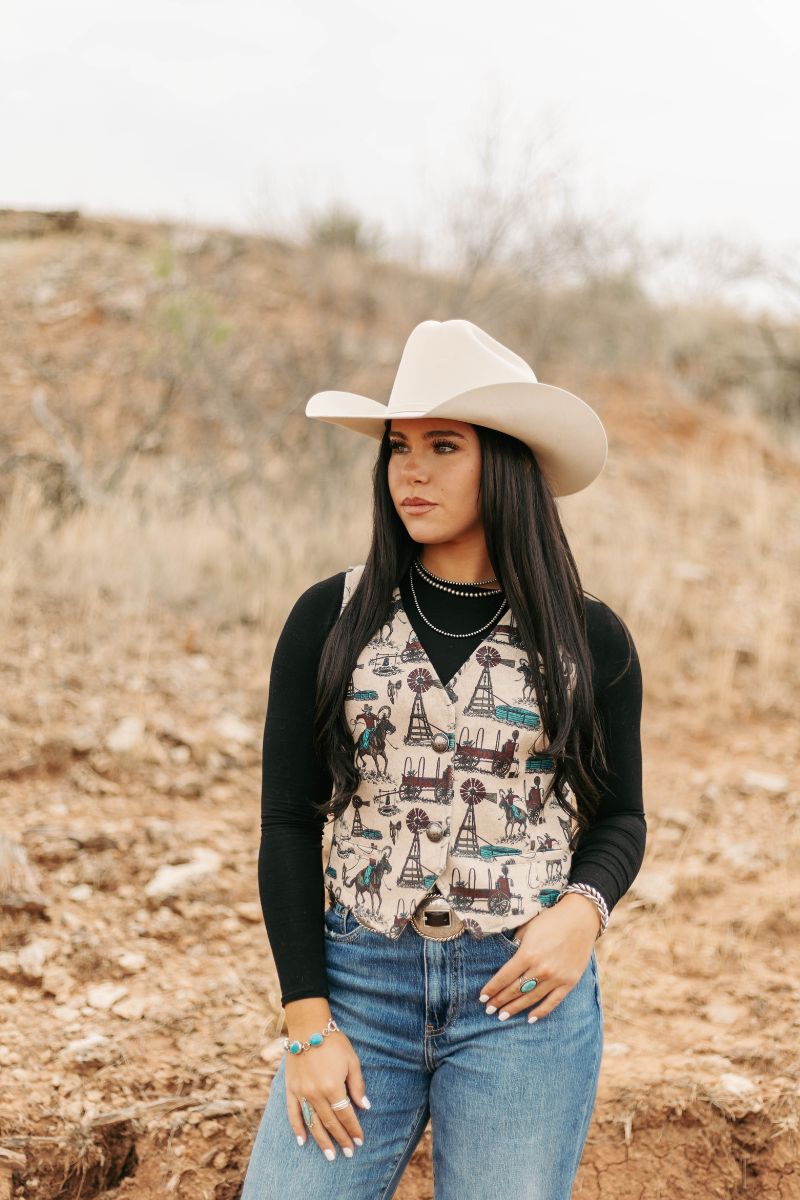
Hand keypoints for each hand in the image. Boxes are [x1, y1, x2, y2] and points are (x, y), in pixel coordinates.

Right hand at [286, 1029, 368, 1159]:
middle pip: (330, 1123)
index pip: (346, 1115)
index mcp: (333, 1087)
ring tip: (330, 1155)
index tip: (360, 1141)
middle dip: (341, 1139)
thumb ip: (357, 1085)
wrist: (308, 1026)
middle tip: (349, 1153)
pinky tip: (302, 1142)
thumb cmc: (333, 1042)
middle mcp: (316, 1094)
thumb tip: (364, 1106)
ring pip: (312, 1123)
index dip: (354, 1129)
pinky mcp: (290, 1089)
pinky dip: (297, 1128)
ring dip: (322, 1141)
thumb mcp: (351, 1060)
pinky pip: (293, 1113)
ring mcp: (301, 1093)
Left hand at [478, 893, 599, 1022]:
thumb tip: (504, 958)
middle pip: (515, 990)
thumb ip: (515, 944)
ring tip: (502, 1016)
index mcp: (528, 954)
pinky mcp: (569, 982)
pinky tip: (530, 1019)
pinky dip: (541, 1012)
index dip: (492, 989)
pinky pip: (553, 1002)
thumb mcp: (527, 928)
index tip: (482, 997)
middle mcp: (541, 969)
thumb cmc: (551, 920)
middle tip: (488, 1010)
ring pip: (531, 999)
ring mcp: (556, 978)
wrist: (581, 918)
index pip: (504, 977)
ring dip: (515, 1008)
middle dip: (499, 1001)